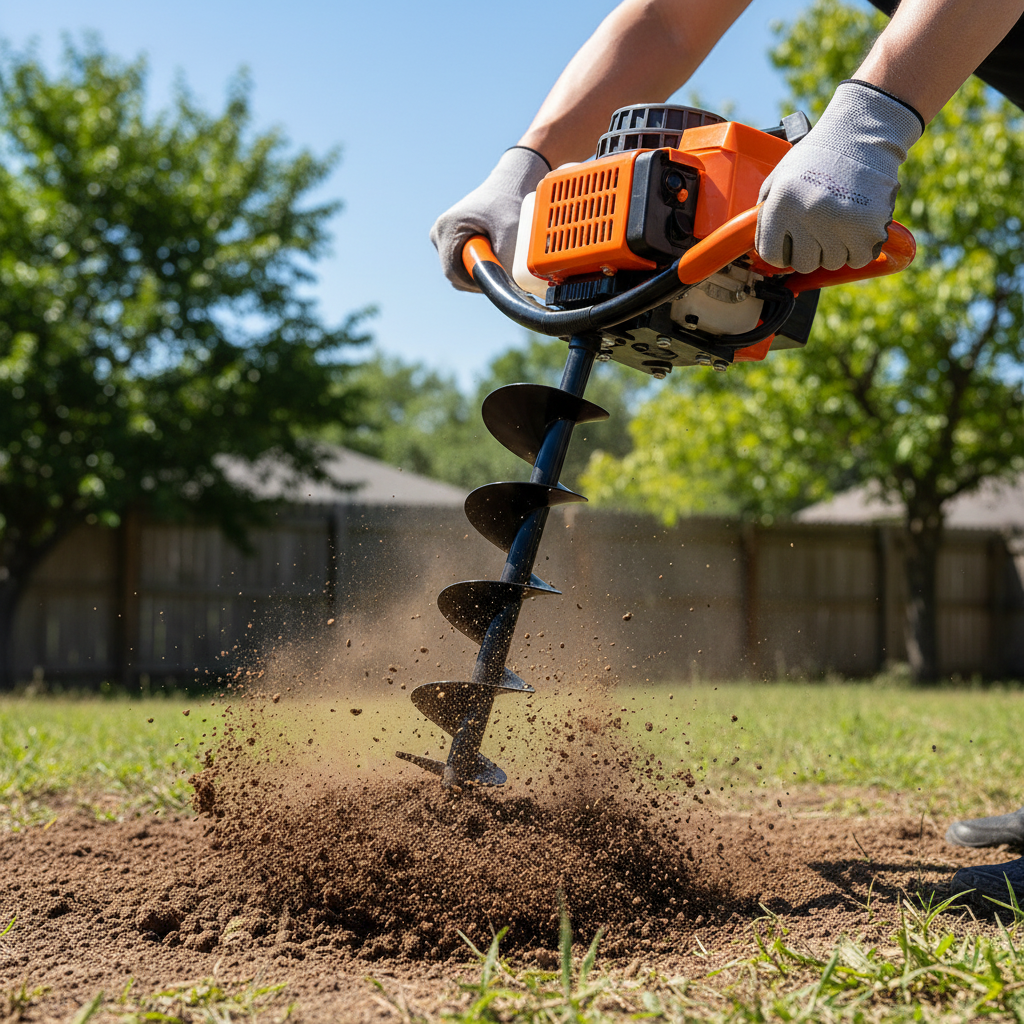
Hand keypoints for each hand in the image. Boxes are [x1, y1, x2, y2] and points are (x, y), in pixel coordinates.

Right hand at [430, 147, 550, 291]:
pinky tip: (491, 255)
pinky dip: (477, 266)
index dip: (476, 283)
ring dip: (478, 272)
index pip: (453, 273)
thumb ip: (506, 263)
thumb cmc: (509, 206)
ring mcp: (442, 236)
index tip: (496, 279)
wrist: (508, 186)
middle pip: (454, 275)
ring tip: (497, 257)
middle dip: (478, 278)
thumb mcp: (512, 235)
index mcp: (447, 228)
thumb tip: (507, 289)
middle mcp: (439, 232)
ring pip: (458, 272)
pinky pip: (460, 265)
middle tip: (501, 271)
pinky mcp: (450, 240)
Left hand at [755, 80, 922, 273]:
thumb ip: (766, 214)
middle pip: (803, 264)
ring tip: (838, 217)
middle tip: (819, 226)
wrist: (859, 133)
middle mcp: (807, 216)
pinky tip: (856, 223)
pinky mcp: (869, 227)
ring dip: (836, 248)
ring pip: (832, 263)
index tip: (790, 244)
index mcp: (781, 205)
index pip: (772, 256)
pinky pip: (858, 259)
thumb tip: (759, 247)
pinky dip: (859, 247)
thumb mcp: (778, 179)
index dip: (781, 252)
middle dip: (810, 250)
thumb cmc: (816, 156)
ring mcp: (839, 223)